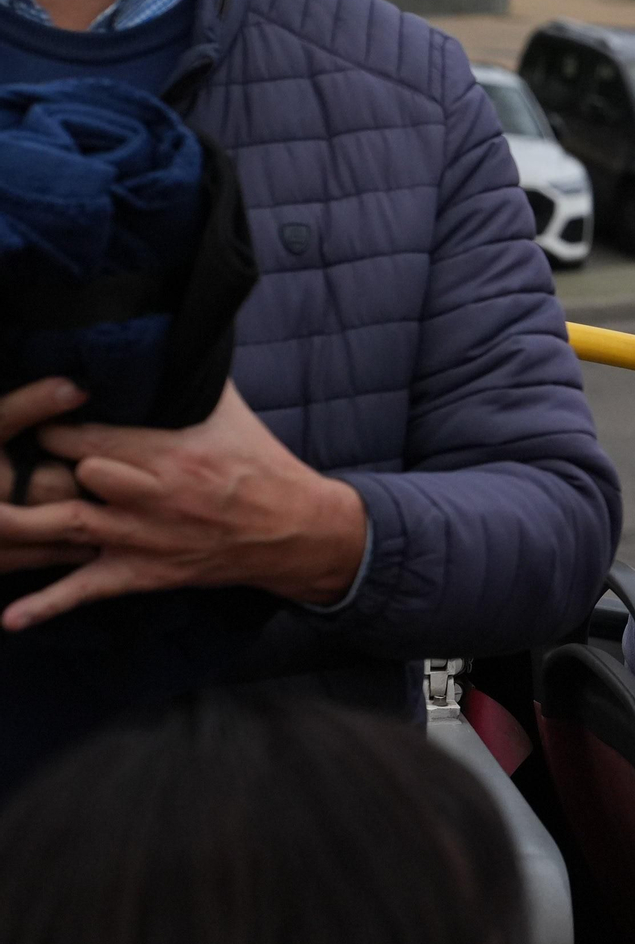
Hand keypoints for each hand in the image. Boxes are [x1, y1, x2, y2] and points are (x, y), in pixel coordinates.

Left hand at [0, 383, 368, 629]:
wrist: (296, 530)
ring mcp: (144, 538)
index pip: (87, 432)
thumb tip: (162, 324)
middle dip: (45, 464)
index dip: (52, 422)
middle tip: (13, 458)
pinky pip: (87, 591)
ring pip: (67, 525)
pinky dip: (47, 606)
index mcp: (172, 452)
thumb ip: (185, 374)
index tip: (35, 416)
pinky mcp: (145, 574)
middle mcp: (154, 495)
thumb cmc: (259, 464)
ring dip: (20, 521)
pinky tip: (7, 619)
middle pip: (74, 473)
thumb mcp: (227, 411)